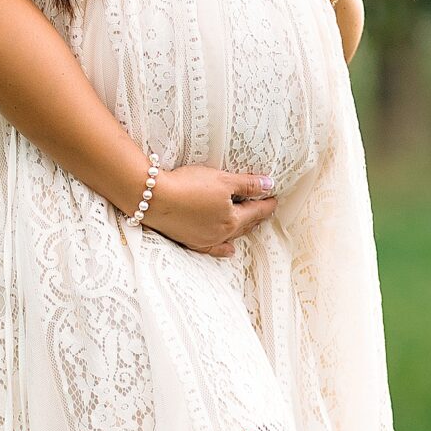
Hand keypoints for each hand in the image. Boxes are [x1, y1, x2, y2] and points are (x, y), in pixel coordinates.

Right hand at [143, 162, 278, 257]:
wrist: (155, 199)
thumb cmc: (189, 186)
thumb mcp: (222, 180)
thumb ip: (247, 185)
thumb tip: (268, 185)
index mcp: (232, 219)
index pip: (256, 211)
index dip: (267, 204)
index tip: (275, 199)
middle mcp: (221, 233)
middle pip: (245, 225)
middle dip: (257, 217)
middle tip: (265, 211)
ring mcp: (205, 239)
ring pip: (231, 236)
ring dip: (243, 230)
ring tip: (251, 226)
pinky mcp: (190, 241)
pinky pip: (213, 248)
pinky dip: (223, 248)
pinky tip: (229, 250)